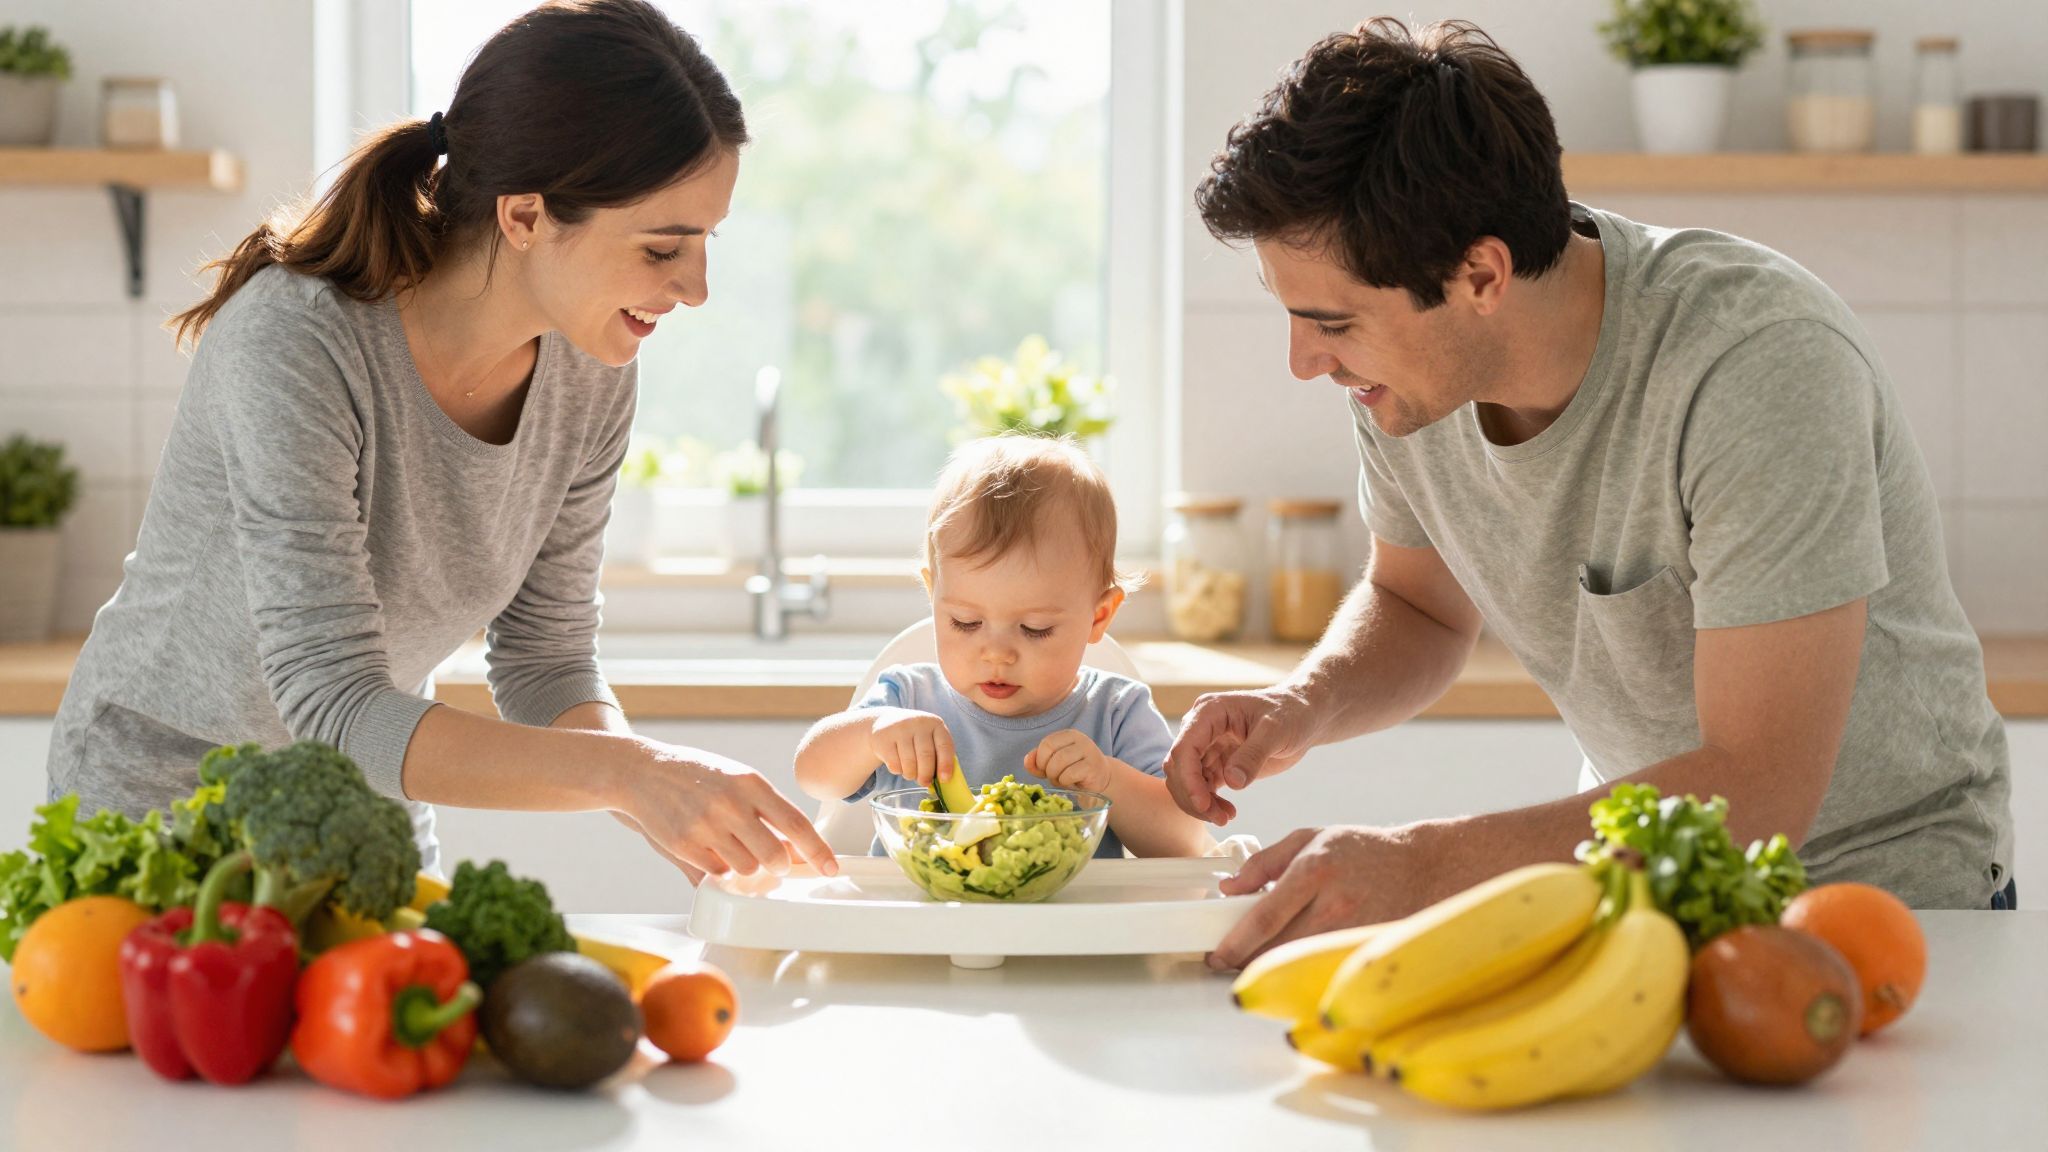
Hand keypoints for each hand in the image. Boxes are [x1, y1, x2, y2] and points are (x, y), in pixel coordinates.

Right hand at [616, 740, 836, 884]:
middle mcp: (731, 804)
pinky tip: (712, 851)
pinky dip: (721, 870)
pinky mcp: (684, 846)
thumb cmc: (697, 776)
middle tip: (775, 862)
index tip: (830, 867)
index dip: (817, 850)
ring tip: (734, 849)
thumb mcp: (737, 780)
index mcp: (750, 783)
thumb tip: (797, 850)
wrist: (643, 772)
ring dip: (748, 868)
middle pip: (774, 855)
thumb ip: (767, 812)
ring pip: (747, 869)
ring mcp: (706, 826)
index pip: (795, 823)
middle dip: (780, 865)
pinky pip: (717, 874)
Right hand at [867, 708, 956, 786]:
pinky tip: (898, 764)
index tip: (944, 780)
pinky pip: (894, 764)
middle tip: (924, 783)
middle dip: (926, 775)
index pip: (944, 745)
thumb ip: (939, 756)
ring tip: (910, 773)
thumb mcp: (929, 738)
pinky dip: (898, 771)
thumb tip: (944, 781)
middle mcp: (918, 723)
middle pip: (926, 756)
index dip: (946, 764)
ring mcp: (900, 729)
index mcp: (935, 723)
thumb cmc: (914, 737)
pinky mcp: (883, 738)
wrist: (885, 722)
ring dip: (911, 774)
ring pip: (909, 763)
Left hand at [1024, 729, 1110, 792]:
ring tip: (1062, 780)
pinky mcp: (1093, 767)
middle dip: (1047, 769)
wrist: (1100, 780)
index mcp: (1068, 735)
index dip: (1040, 759)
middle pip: (1051, 752)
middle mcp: (1080, 739)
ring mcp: (1088, 752)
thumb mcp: (1053, 764)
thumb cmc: (1074, 771)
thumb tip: (1027, 760)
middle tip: (1053, 776)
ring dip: (1055, 777)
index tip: (1044, 769)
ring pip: (1059, 763)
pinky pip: (1069, 774)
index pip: (1046, 743)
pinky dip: (1065, 782)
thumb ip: (1038, 762)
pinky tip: (1072, 783)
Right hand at [1163, 687, 1322, 824]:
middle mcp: (1201, 729)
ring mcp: (1208, 747)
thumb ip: (1253, 754)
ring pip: (1186, 781)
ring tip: (1225, 818)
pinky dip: (1209, 803)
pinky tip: (1228, 812)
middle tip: (1219, 818)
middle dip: (1193, 795)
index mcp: (1209, 712)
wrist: (1303, 717)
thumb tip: (1232, 782)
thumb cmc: (1290, 713)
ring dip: (1199, 803)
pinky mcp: (1217, 764)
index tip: (1203, 804)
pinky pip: (1202, 787)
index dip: (1188, 778)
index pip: (1185, 747)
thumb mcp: (1276, 731)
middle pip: (1179, 768)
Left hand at [1206, 825, 1434, 970]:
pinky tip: (1289, 965)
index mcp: (1315, 870)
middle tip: (1226, 960)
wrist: (1419, 868)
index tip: (1216, 955)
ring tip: (1252, 961)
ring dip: (1269, 968)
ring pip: (1299, 963)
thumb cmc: (1360, 850)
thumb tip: (1231, 889)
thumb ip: (1264, 863)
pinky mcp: (1364, 948)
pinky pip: (1322, 968)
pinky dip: (1300, 971)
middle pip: (1279, 947)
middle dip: (1245, 960)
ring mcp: (1353, 930)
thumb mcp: (1307, 839)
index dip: (1236, 942)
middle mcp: (1335, 904)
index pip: (1266, 917)